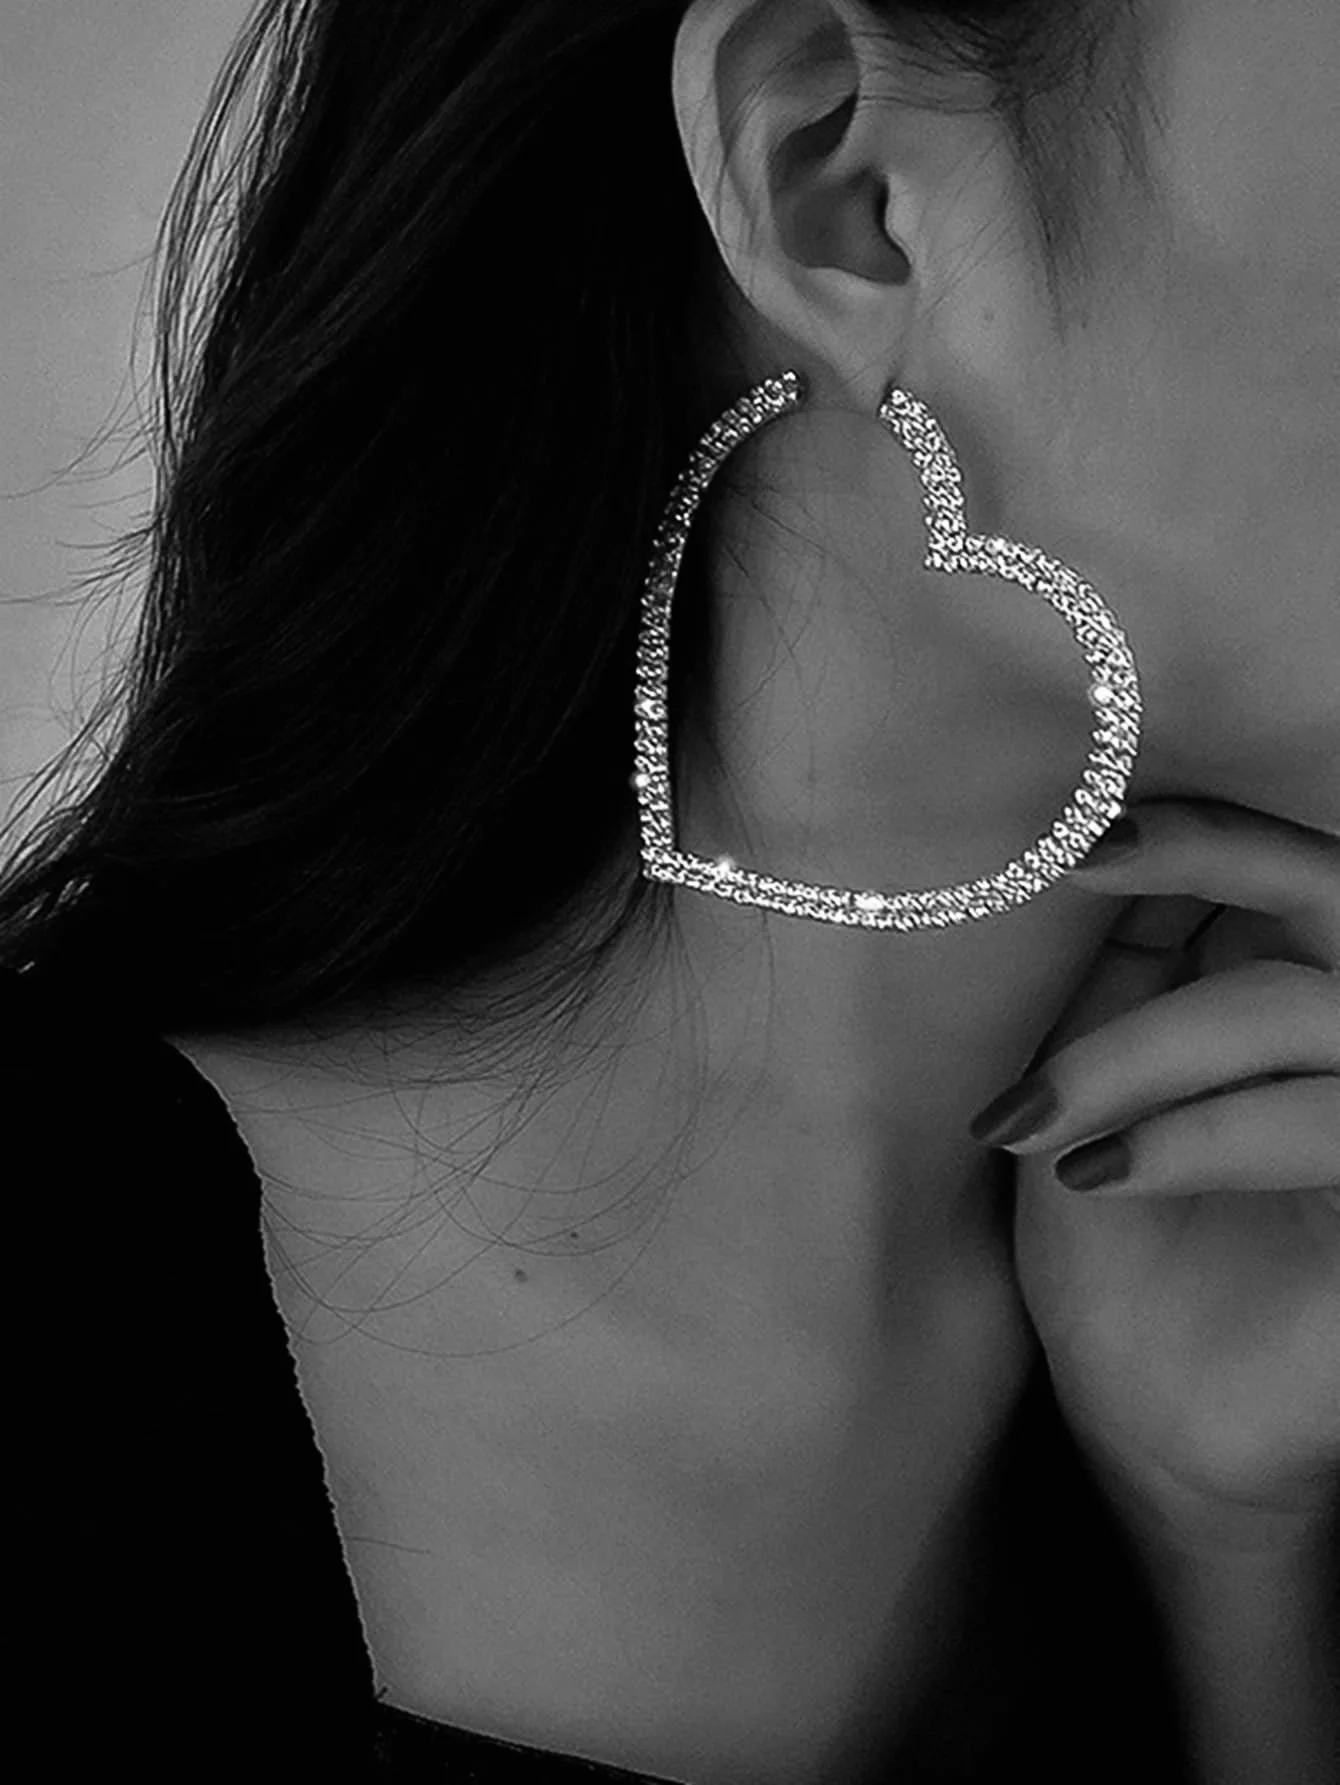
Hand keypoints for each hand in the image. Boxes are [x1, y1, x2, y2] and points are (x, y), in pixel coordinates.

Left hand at [974, 797, 1339, 1555]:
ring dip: (1146, 1053)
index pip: (1280, 875)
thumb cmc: (1122, 1253)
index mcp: (1289, 999)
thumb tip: (1105, 849)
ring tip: (1034, 1121)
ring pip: (1300, 1011)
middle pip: (1330, 894)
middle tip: (1089, 863)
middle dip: (1214, 861)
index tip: (1078, 838)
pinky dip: (1202, 1134)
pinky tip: (1102, 1174)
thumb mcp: (1094, 1096)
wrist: (1158, 1421)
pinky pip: (1326, 1122)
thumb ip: (1120, 984)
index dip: (1198, 837)